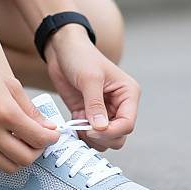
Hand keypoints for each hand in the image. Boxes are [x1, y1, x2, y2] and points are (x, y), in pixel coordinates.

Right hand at [0, 46, 58, 172]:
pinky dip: (2, 156)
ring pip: (8, 167)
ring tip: (22, 141)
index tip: (53, 134)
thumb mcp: (9, 84)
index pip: (38, 138)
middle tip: (39, 139)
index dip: (52, 138)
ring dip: (20, 157)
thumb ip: (30, 109)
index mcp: (3, 112)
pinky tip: (3, 140)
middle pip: (25, 159)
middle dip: (38, 151)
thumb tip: (47, 127)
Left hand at [45, 24, 140, 150]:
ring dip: (91, 138)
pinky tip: (72, 125)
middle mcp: (119, 105)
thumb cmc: (80, 56)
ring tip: (77, 124)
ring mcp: (104, 112)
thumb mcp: (89, 78)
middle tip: (84, 128)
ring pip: (105, 139)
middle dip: (102, 137)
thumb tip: (101, 128)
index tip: (92, 129)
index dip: (111, 131)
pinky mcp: (88, 114)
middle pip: (119, 136)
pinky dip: (82, 135)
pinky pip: (90, 135)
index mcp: (128, 94)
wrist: (63, 50)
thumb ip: (95, 104)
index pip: (128, 124)